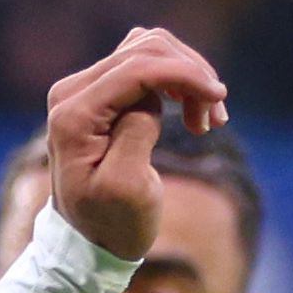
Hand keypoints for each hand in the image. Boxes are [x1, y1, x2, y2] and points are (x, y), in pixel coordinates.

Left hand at [41, 27, 230, 263]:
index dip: (183, 74)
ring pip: (149, 50)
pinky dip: (178, 82)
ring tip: (206, 123)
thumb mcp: (126, 188)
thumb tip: (151, 98)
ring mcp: (86, 89)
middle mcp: (73, 92)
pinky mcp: (102, 93)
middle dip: (189, 76)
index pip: (135, 68)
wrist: (90, 243)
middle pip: (144, 50)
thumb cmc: (110, 224)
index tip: (219, 98)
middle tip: (215, 120)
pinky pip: (147, 65)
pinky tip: (194, 113)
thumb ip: (135, 132)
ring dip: (187, 78)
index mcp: (73, 115)